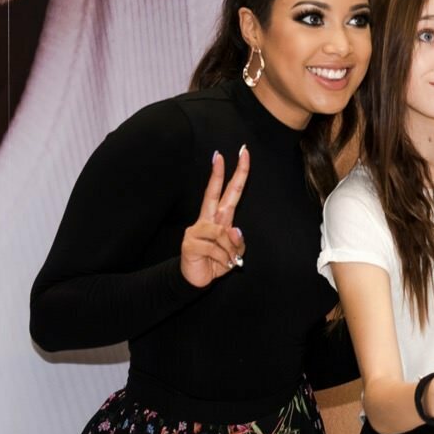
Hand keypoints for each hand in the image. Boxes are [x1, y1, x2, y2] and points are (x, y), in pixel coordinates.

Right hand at [179, 148, 248, 287]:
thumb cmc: (216, 262)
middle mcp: (207, 220)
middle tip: (225, 153)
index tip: (242, 154)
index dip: (237, 174)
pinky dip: (223, 259)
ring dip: (230, 251)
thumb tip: (234, 229)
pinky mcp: (190, 242)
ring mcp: (196, 230)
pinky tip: (218, 264)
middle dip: (220, 173)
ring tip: (227, 261)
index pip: (228, 192)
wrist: (196, 280)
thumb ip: (238, 242)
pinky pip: (216, 248)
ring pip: (223, 232)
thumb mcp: (234, 253)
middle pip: (214, 193)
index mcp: (219, 218)